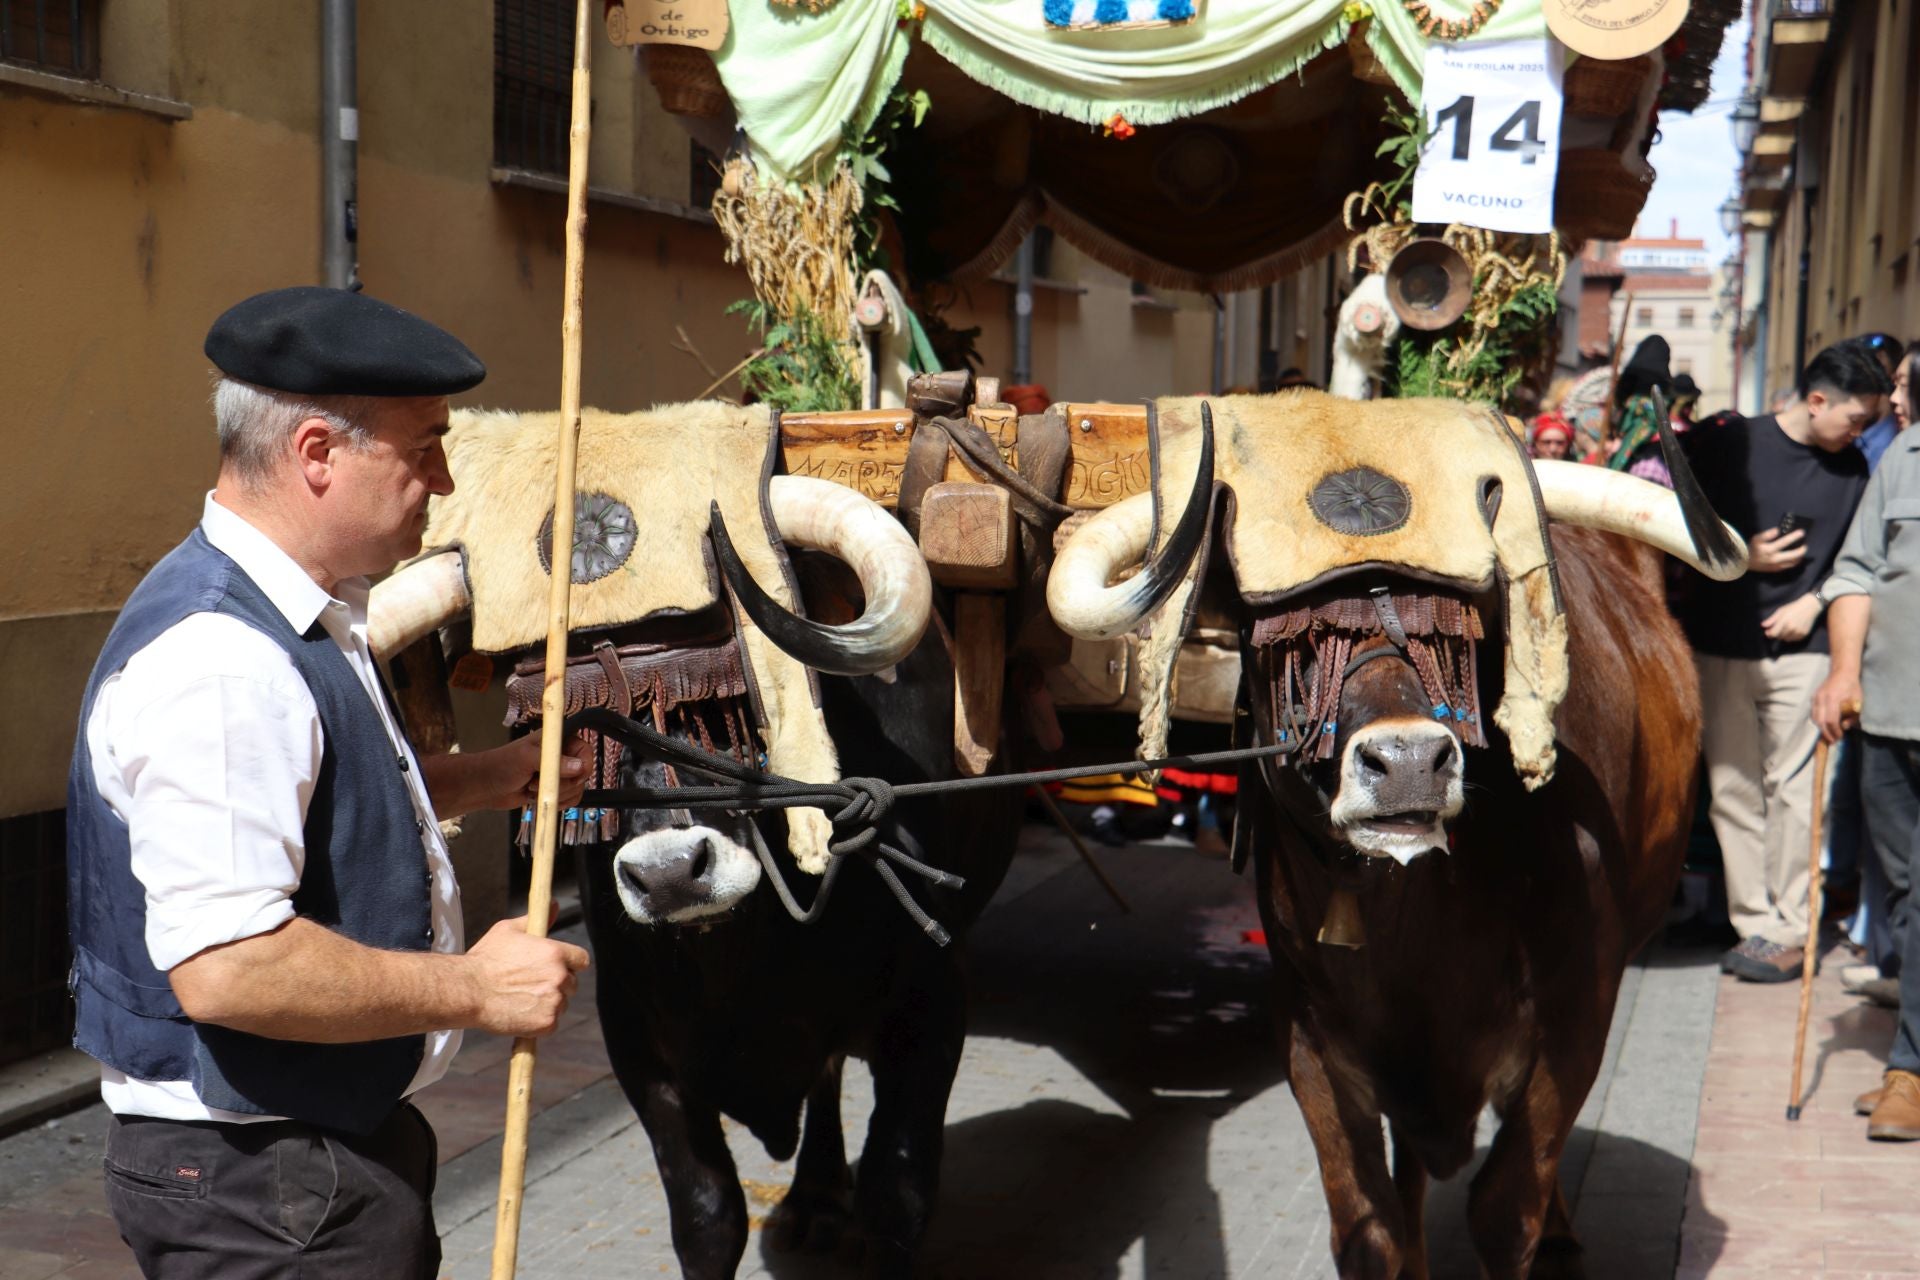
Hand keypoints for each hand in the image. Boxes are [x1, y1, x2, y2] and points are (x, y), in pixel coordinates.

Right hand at [462, 916, 590, 1036]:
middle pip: (572, 984)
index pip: (581, 960)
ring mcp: (555, 1001)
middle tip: (531, 986)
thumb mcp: (508, 930)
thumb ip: (536, 919)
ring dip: (548, 1004)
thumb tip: (554, 906)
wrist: (467, 991)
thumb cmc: (485, 959)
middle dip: (557, 985)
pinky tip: (520, 1014)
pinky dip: (539, 1022)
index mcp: (555, 953)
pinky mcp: (547, 1024)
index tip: (558, 968)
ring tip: (521, 1000)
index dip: (570, 964)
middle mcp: (560, 977)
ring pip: (562, 1004)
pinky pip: (552, 1024)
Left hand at [493, 733, 594, 810]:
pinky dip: (558, 803)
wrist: (486, 786)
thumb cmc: (501, 765)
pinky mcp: (555, 788)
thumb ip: (553, 761)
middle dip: (562, 784)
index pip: (585, 750)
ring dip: (556, 794)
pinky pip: (570, 799)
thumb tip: (579, 767)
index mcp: (557, 739)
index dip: (583, 766)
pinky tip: (538, 798)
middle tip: (538, 783)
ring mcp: (559, 773)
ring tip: (532, 788)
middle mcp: (562, 754)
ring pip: (576, 789)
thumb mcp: (526, 758)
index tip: (573, 778)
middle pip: (582, 773)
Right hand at [1748, 527, 1806, 573]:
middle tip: (1806, 544)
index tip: (1802, 532)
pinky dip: (1796, 560)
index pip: (1784, 541)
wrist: (1747, 562)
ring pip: (1794, 561)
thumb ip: (1766, 534)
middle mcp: (1773, 558)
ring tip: (1803, 548)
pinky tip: (1797, 556)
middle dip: (1802, 548)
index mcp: (1768, 549)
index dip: (1794, 536)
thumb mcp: (1756, 539)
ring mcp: (1776, 565)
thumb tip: (1777, 530)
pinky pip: (1790, 565)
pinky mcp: (1777, 569)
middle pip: (1793, 554)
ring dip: (1801, 554)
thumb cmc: (1753, 548)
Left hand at [1761, 594, 1821, 643]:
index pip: (1773, 633)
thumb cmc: (1793, 608)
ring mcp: (1798, 632)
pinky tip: (1792, 630)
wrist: (1810, 607)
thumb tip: (1763, 625)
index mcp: (1785, 622)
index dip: (1769, 634)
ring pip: (1786, 639)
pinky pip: (1794, 640)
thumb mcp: (1781, 611)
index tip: (1767, 632)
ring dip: (1783, 636)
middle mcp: (1792, 628)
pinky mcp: (1804, 634)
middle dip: (1776, 634)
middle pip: (1779, 637)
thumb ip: (1771, 619)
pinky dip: (1791, 637)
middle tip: (1777, 629)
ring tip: (1785, 628)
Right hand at [1811, 672, 1862, 744]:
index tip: (1840, 737)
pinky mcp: (1813, 698)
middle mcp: (1821, 699)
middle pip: (1820, 721)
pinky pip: (1814, 713)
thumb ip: (1853, 715)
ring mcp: (1815, 698)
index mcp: (1833, 699)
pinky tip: (1825, 726)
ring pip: (1815, 718)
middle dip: (1826, 733)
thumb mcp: (1858, 701)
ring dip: (1821, 729)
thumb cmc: (1852, 686)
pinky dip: (1818, 722)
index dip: (1835, 731)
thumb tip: (1845, 727)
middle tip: (1833, 741)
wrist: (1842, 672)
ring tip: (1828, 735)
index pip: (1831, 720)